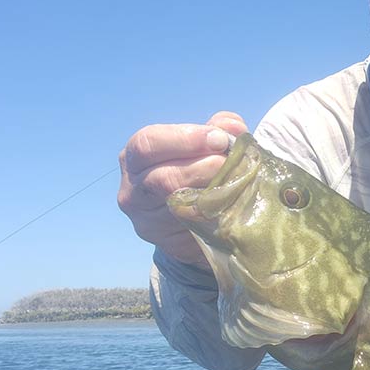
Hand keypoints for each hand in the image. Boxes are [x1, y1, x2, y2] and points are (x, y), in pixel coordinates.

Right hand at [117, 112, 247, 264]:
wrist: (188, 219)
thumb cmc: (194, 172)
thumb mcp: (200, 146)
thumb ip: (216, 129)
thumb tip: (233, 126)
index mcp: (134, 158)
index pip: (148, 143)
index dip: (185, 138)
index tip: (218, 138)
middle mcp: (132, 191)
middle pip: (161, 178)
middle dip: (202, 167)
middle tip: (228, 163)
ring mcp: (147, 222)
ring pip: (180, 207)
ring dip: (214, 192)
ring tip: (237, 182)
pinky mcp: (169, 244)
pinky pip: (196, 229)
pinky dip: (218, 215)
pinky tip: (234, 205)